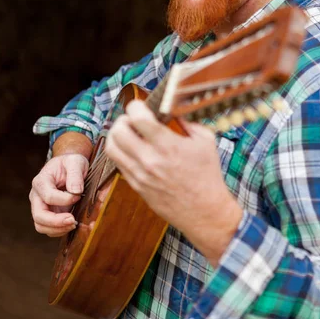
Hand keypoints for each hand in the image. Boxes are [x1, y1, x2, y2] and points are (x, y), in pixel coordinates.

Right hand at [29, 154, 88, 236]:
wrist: (67, 166)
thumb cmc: (70, 163)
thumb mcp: (75, 161)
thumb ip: (75, 174)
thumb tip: (75, 191)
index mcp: (41, 181)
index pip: (48, 196)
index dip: (64, 199)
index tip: (78, 195)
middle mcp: (36, 196)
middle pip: (39, 215)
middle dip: (56, 222)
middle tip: (73, 221)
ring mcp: (40, 206)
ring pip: (41, 226)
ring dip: (57, 229)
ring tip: (74, 224)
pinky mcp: (47, 214)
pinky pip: (48, 229)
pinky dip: (59, 231)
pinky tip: (72, 225)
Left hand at [104, 100, 241, 265]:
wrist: (205, 212)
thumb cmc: (208, 176)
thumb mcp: (205, 141)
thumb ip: (188, 122)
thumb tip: (173, 110)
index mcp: (168, 145)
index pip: (137, 118)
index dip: (135, 106)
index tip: (140, 105)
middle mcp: (150, 160)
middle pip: (118, 131)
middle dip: (123, 119)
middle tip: (133, 119)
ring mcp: (140, 175)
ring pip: (111, 148)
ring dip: (116, 135)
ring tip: (128, 133)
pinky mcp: (136, 186)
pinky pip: (118, 164)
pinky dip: (121, 152)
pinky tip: (133, 150)